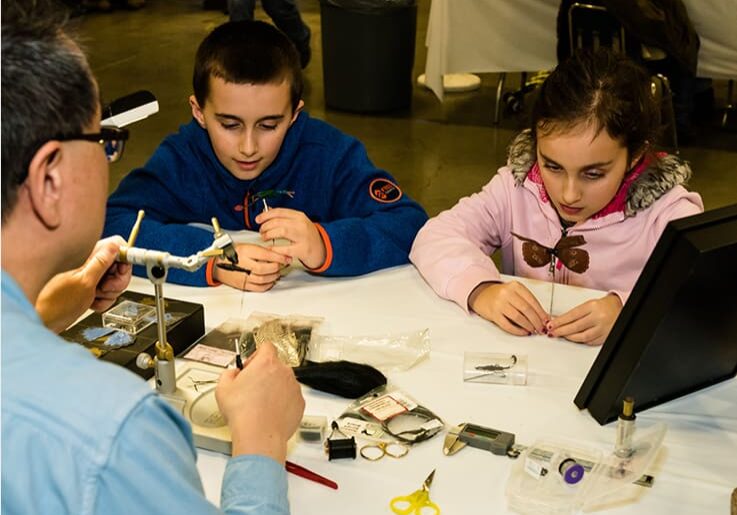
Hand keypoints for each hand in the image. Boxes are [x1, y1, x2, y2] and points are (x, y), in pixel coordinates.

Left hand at [36, 236, 131, 332]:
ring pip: (115, 282)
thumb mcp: (84, 282)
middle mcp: (90, 262)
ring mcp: (91, 275)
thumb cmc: (56, 303)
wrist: (45, 320)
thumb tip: (114, 246)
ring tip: (93, 296)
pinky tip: (91, 302)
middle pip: (120, 266)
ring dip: (109, 294)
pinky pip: (108, 293)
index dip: (123, 258)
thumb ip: (101, 263)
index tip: (121, 271)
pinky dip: (103, 301)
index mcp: (88, 254)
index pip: (116, 245)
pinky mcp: (91, 287)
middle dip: (117, 281)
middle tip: (104, 288)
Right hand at [213, 243, 290, 291]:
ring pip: (263, 279)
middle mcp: (243, 264)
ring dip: (273, 276)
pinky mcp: (242, 285)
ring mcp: (242, 276)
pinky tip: (270, 280)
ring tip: (276, 272)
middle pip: (265, 268)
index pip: (266, 255)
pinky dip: (267, 285)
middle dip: (277, 267)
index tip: (286, 258)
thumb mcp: (245, 246)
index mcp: (244, 252)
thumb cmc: (231, 253)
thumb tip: (277, 254)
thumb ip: (260, 250)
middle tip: (281, 265)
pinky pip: (258, 288)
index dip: (279, 257)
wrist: (216, 263)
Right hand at [216, 342, 304, 462]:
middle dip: (265, 374)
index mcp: (267, 363)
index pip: (266, 346)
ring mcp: (294, 388)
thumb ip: (229, 373)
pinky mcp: (300, 403)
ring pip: (284, 382)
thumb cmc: (243, 412)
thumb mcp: (223, 388)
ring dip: (274, 388)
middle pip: (275, 365)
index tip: (251, 366)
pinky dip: (283, 402)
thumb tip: (233, 373)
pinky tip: (269, 412)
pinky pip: (291, 398)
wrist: (259, 435)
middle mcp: (284, 372)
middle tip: (252, 388)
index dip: (257, 355)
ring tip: (260, 404)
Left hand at [255, 208, 325, 269]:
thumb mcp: (298, 222)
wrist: (323, 248)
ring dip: (269, 234)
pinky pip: (285, 248)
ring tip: (265, 238)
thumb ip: (283, 217)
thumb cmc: (308, 235)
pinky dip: (275, 249)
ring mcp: (303, 237)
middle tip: (261, 231)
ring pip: (281, 231)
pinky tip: (270, 249)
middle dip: (266, 226)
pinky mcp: (303, 249)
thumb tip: (266, 210)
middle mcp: (301, 225)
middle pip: (278, 221)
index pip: (279, 211)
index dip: (266, 215)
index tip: (258, 219)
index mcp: (299, 216)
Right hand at [469, 281, 548, 335]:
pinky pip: (508, 325)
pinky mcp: (494, 314)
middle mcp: (507, 293)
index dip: (541, 312)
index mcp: (515, 286)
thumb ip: (527, 301)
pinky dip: (518, 330)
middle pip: (527, 310)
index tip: (546, 320)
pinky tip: (523, 332)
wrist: (481, 294)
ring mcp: (499, 304)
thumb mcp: (515, 292)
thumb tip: (542, 316)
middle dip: (536, 321)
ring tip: (533, 330)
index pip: (532, 301)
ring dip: (528, 326)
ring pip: (518, 318)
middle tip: (541, 327)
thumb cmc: (500, 294)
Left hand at [548, 294, 622, 344]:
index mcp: (593, 306)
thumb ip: (576, 313)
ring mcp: (603, 328)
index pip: (572, 315)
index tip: (551, 324)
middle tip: (553, 332)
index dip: (559, 321)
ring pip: (582, 336)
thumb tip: (559, 321)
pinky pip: (590, 342)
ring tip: (562, 335)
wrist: (620, 307)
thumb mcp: (589, 304)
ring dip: (570, 337)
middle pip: (576, 327)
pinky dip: (581, 341)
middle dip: (561, 330)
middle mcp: (598, 317)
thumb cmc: (603, 305)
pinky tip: (574, 338)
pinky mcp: (605, 336)